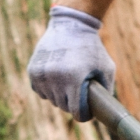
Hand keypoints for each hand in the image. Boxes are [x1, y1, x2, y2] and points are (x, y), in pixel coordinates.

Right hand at [26, 6, 116, 120]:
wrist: (70, 26)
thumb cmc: (92, 49)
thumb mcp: (107, 68)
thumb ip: (107, 91)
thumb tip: (104, 112)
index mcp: (75, 79)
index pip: (76, 112)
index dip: (83, 113)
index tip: (86, 110)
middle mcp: (56, 78)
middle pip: (64, 107)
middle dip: (72, 102)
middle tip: (78, 91)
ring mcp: (42, 74)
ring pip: (51, 100)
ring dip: (59, 95)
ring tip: (67, 81)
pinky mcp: (33, 71)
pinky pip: (40, 91)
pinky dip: (47, 88)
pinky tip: (55, 77)